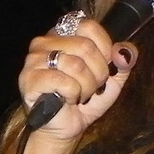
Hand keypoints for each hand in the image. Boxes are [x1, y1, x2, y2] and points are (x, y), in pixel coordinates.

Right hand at [19, 17, 136, 143]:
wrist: (68, 127)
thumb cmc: (87, 98)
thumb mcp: (113, 77)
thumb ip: (124, 59)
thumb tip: (123, 51)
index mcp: (64, 34)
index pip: (89, 27)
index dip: (105, 49)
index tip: (104, 68)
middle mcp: (45, 41)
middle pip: (85, 46)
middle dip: (98, 73)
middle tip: (92, 87)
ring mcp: (34, 59)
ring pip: (75, 65)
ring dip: (86, 87)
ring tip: (80, 95)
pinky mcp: (29, 79)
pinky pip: (63, 82)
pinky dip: (72, 94)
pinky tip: (66, 99)